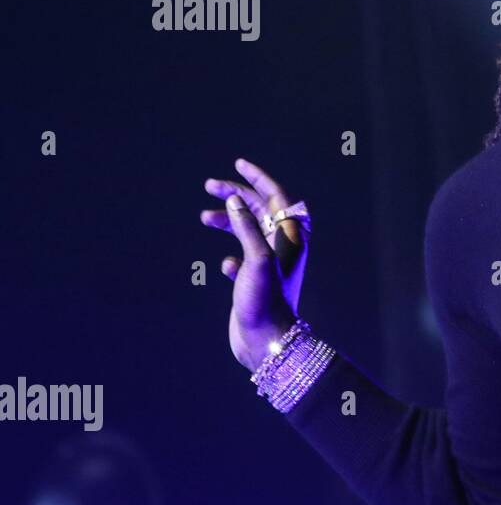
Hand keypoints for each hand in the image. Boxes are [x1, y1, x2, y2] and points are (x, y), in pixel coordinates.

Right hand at [199, 158, 303, 371]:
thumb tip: (238, 199)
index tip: (238, 164)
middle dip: (236, 195)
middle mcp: (284, 247)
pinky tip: (225, 269)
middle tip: (208, 186)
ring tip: (203, 218)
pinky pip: (241, 258)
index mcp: (292, 237)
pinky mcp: (256, 280)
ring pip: (247, 231)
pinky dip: (229, 256)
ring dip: (228, 221)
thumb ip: (246, 226)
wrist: (266, 341)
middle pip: (260, 209)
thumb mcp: (256, 257)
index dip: (258, 178)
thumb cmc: (265, 299)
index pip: (277, 196)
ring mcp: (270, 263)